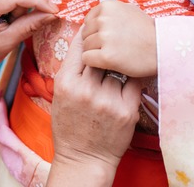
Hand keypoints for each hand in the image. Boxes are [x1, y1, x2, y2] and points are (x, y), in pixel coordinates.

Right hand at [47, 30, 141, 186]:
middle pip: (100, 54)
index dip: (87, 38)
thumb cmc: (70, 125)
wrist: (84, 159)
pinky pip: (133, 82)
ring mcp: (108, 100)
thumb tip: (83, 39)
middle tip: (108, 50)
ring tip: (116, 71)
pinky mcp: (127, 110)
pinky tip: (126, 82)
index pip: (79, 48)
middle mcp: (87, 90)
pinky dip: (130, 80)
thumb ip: (71, 69)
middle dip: (103, 52)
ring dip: (117, 66)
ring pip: (117, 67)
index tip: (92, 34)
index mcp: (66, 83)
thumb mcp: (60, 94)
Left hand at [78, 0, 157, 77]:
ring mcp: (104, 37)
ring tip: (113, 54)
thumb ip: (111, 13)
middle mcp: (104, 19)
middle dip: (94, 42)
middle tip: (110, 48)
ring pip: (85, 47)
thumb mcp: (130, 11)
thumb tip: (94, 17)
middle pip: (85, 34)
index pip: (88, 20)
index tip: (105, 37)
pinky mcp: (106, 56)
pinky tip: (108, 63)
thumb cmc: (148, 32)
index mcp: (108, 6)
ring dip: (96, 53)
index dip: (95, 31)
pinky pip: (87, 59)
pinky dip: (95, 63)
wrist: (163, 49)